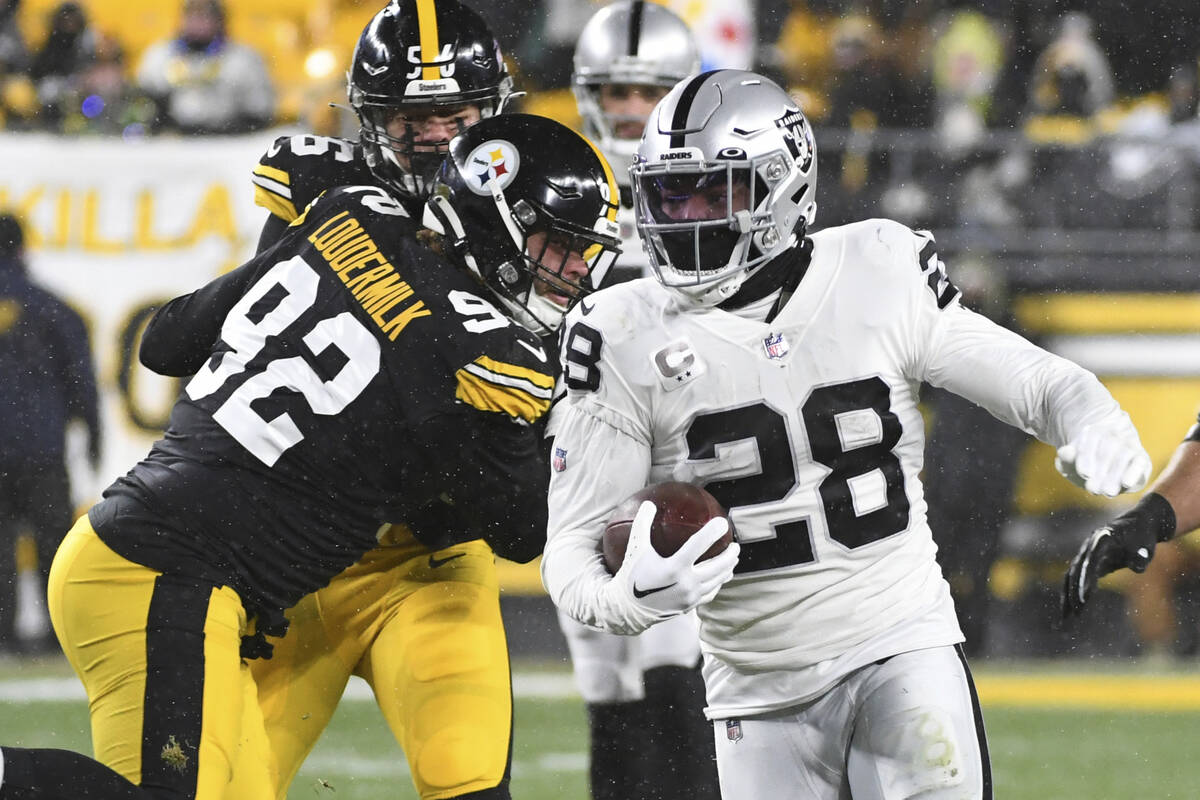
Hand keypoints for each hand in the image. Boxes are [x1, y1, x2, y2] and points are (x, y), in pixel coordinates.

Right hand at [611, 500, 739, 623]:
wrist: (628, 609)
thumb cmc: (631, 575)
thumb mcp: (635, 548)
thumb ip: (642, 524)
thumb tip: (648, 503)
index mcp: (673, 567)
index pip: (698, 545)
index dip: (712, 532)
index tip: (722, 522)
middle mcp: (685, 583)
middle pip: (717, 566)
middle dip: (730, 554)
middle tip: (735, 544)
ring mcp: (689, 596)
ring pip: (717, 581)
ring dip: (728, 568)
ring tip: (734, 558)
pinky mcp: (690, 606)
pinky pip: (711, 593)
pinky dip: (719, 583)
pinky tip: (722, 577)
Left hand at [1055, 417, 1150, 496]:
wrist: (1105, 466)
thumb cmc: (1084, 464)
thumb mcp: (1069, 462)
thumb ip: (1066, 457)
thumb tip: (1065, 451)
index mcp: (1093, 432)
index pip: (1091, 440)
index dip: (1087, 458)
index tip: (1083, 474)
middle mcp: (1113, 435)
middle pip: (1108, 449)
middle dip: (1100, 471)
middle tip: (1093, 488)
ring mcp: (1128, 446)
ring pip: (1124, 455)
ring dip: (1115, 475)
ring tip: (1107, 492)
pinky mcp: (1141, 458)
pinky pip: (1140, 462)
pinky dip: (1134, 472)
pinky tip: (1126, 484)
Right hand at [1061, 493, 1175, 619]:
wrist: (1136, 526)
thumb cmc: (1142, 537)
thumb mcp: (1146, 546)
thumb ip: (1141, 557)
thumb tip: (1137, 568)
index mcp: (1102, 539)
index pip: (1090, 560)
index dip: (1085, 579)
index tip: (1085, 597)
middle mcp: (1088, 546)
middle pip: (1076, 571)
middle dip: (1074, 592)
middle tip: (1077, 611)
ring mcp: (1085, 555)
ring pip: (1070, 578)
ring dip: (1068, 597)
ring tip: (1067, 619)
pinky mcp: (1087, 564)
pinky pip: (1076, 581)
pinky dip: (1072, 596)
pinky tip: (1072, 613)